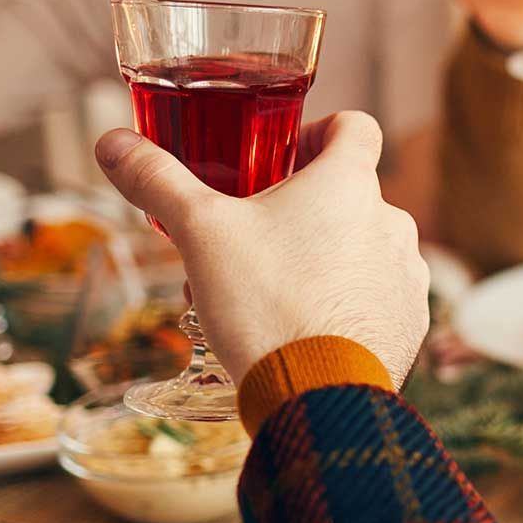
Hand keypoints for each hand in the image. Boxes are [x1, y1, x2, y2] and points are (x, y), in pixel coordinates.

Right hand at [93, 112, 431, 386]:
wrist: (318, 397)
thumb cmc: (265, 303)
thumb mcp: (200, 233)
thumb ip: (158, 180)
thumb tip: (111, 143)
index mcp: (350, 183)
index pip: (356, 126)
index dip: (320, 132)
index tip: (285, 158)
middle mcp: (393, 221)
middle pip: (352, 194)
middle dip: (306, 209)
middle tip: (257, 237)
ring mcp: (408, 274)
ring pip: (366, 247)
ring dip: (329, 256)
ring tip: (276, 289)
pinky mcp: (410, 322)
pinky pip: (379, 296)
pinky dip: (349, 301)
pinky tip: (308, 325)